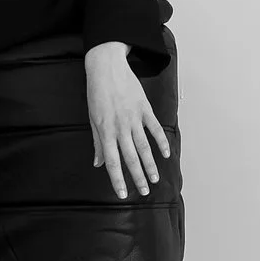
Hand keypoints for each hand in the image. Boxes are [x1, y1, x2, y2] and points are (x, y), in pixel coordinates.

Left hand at [85, 41, 169, 199]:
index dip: (117, 179)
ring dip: (150, 164)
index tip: (122, 194)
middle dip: (137, 177)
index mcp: (105, 131)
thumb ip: (98, 142)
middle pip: (131, 157)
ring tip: (155, 179)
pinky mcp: (144, 108)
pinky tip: (166, 154)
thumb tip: (98, 163)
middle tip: (144, 192)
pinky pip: (155, 128)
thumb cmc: (97, 93)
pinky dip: (161, 141)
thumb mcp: (93, 118)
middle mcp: (120, 127)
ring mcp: (134, 118)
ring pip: (144, 146)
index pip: (112, 161)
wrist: (106, 66)